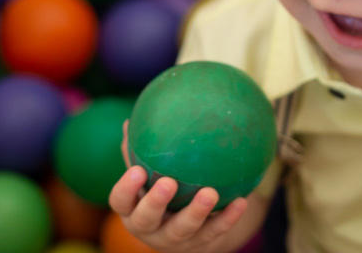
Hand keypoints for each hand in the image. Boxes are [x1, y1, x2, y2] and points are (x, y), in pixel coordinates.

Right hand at [108, 121, 248, 252]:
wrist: (186, 230)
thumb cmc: (162, 192)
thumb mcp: (148, 176)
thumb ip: (139, 152)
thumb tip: (132, 121)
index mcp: (132, 209)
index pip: (120, 201)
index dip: (126, 189)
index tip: (137, 170)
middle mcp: (148, 228)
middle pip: (146, 220)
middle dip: (156, 203)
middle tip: (169, 182)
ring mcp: (173, 240)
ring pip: (183, 229)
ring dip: (197, 212)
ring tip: (210, 192)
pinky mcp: (199, 245)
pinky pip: (214, 231)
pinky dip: (227, 218)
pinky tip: (241, 201)